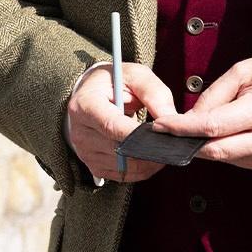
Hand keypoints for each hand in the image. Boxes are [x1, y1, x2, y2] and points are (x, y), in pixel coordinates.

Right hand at [66, 63, 178, 184]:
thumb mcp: (136, 76)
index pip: (112, 126)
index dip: (138, 134)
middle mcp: (80, 131)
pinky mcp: (94, 165)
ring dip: (147, 160)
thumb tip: (170, 121)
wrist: (94, 93)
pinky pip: (124, 175)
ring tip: (160, 145)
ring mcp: (85, 151)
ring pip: (124, 166)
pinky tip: (149, 155)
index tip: (161, 135)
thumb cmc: (114, 82)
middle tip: (171, 141)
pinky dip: (141, 168)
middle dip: (148, 148)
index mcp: (85, 105)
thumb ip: (155, 94)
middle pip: (119, 149)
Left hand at [150, 53, 251, 172]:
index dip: (181, 128)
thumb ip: (214, 95)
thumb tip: (189, 117)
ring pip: (225, 158)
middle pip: (215, 151)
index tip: (159, 126)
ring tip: (194, 130)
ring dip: (205, 147)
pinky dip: (224, 150)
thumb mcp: (245, 71)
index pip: (211, 127)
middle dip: (186, 143)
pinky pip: (239, 161)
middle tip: (165, 134)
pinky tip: (222, 135)